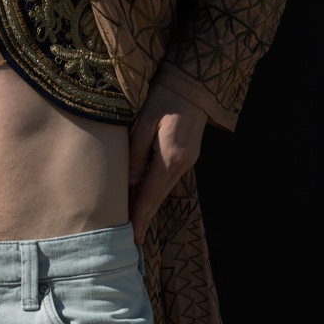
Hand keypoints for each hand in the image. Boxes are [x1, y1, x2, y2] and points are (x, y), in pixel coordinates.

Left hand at [128, 83, 206, 246]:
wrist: (192, 84)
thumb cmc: (164, 98)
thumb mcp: (144, 122)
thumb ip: (136, 153)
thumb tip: (131, 182)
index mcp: (171, 158)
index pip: (151, 195)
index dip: (140, 217)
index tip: (133, 238)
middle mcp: (183, 163)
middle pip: (159, 197)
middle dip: (145, 218)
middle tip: (132, 239)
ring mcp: (189, 159)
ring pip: (165, 189)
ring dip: (151, 205)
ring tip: (137, 222)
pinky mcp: (189, 154)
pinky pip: (169, 178)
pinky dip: (157, 191)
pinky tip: (147, 196)